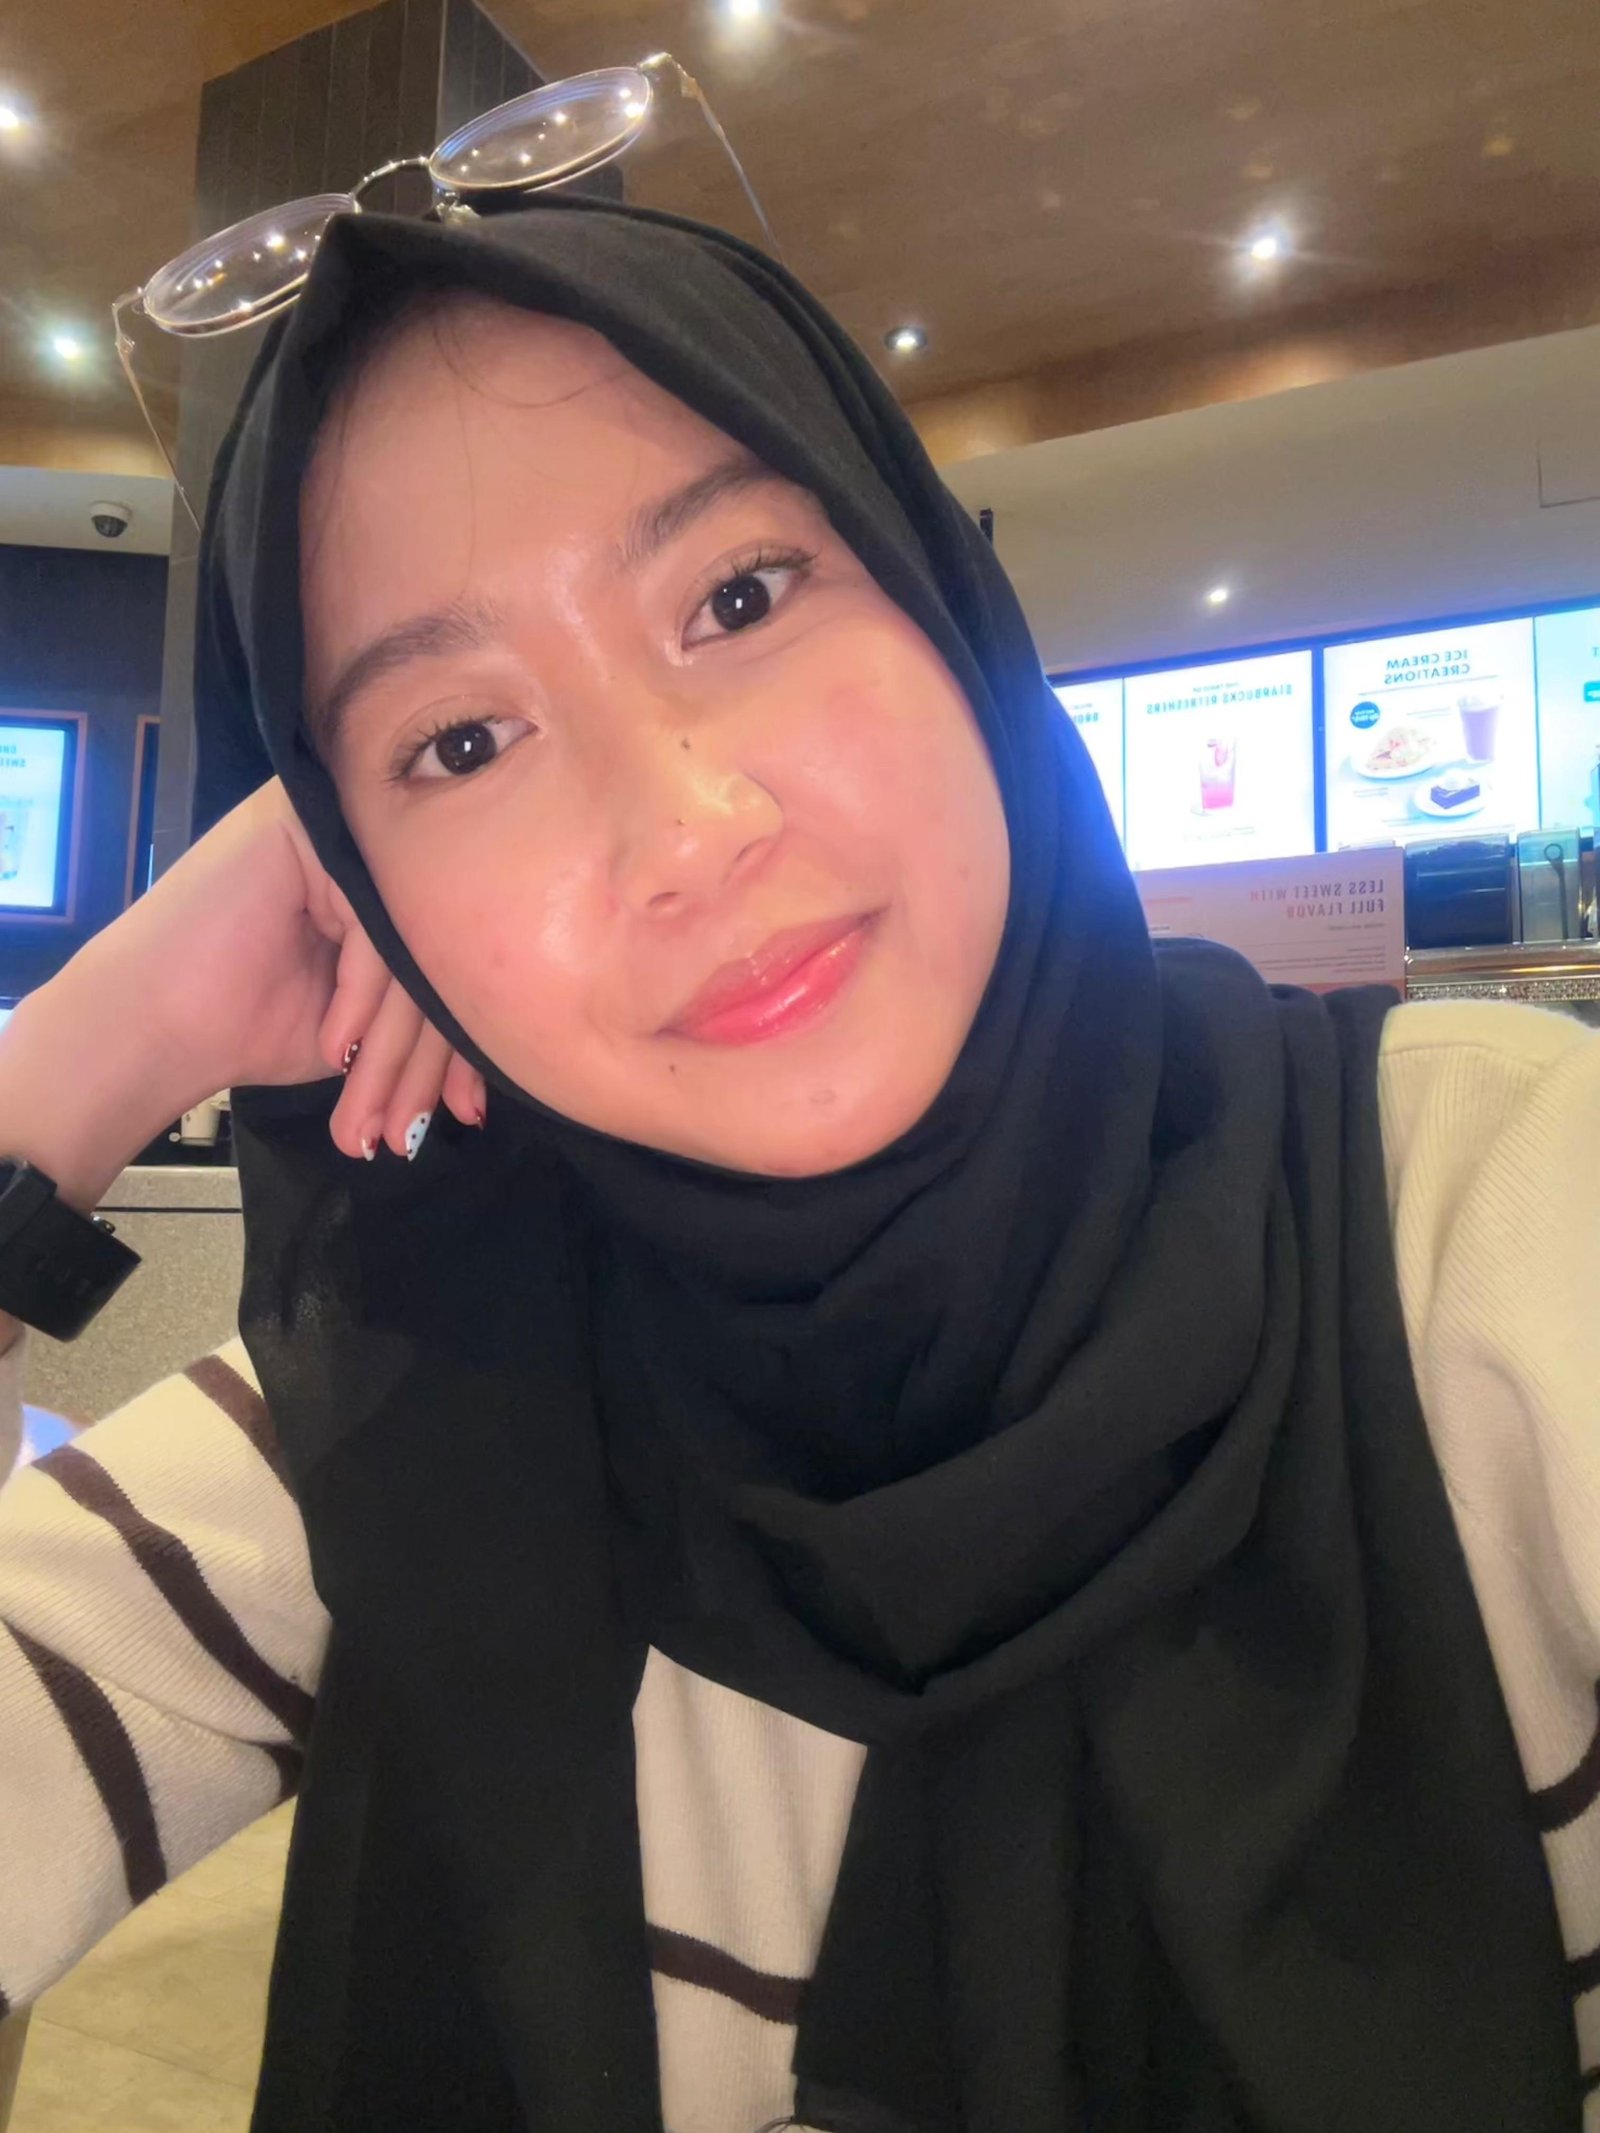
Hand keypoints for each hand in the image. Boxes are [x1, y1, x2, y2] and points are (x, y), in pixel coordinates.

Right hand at [3, 779, 484, 1198]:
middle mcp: (367, 837)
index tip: (465, 1114)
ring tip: (372, 1115)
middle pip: (433, 948)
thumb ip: (425, 1013)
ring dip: (393, 1048)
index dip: (459, 1045)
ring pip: (408, 941)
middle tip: (412, 1131)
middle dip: (425, 1061)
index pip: (445, 955)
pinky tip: (336, 1047)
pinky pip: (373, 923)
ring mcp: (334, 821)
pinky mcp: (301, 824)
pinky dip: (359, 998)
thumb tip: (518, 1043)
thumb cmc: (247, 1023)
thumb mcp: (364, 1028)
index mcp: (384, 879)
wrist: (148, 1026)